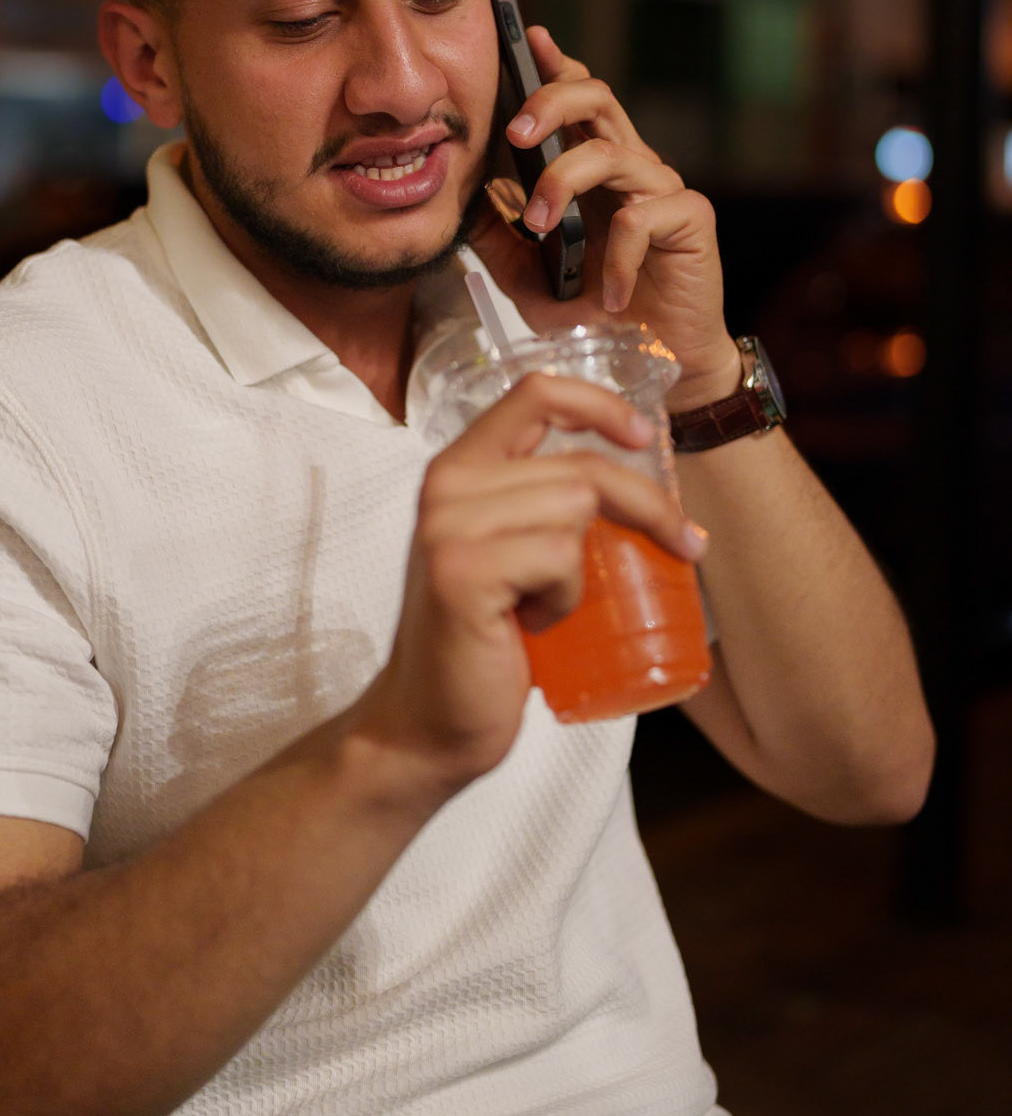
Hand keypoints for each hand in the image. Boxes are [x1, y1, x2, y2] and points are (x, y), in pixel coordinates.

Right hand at [353, 372, 708, 793]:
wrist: (430, 724)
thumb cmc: (484, 643)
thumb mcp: (510, 552)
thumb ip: (541, 503)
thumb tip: (646, 481)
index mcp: (457, 468)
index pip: (535, 391)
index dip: (600, 404)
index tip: (644, 437)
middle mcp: (446, 485)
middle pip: (581, 465)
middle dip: (648, 507)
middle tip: (686, 546)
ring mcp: (448, 528)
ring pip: (576, 507)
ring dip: (586, 568)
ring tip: (549, 606)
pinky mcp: (462, 573)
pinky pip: (559, 557)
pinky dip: (566, 598)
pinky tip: (533, 625)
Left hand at [470, 27, 741, 410]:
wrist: (661, 364)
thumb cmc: (597, 313)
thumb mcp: (529, 278)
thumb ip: (498, 238)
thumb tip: (460, 200)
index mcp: (593, 169)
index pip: (577, 100)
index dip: (556, 66)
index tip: (528, 41)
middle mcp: (629, 168)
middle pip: (598, 97)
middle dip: (552, 101)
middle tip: (516, 130)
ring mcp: (663, 191)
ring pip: (613, 152)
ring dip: (564, 184)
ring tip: (541, 227)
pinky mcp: (691, 221)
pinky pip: (644, 217)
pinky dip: (617, 257)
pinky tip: (611, 297)